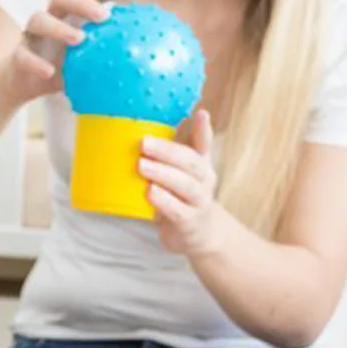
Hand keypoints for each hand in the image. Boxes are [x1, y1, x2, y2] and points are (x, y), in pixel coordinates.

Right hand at [3, 0, 134, 103]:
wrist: (23, 85)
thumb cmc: (61, 70)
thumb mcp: (88, 63)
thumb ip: (109, 58)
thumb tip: (146, 66)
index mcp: (70, 17)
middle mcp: (50, 19)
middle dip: (82, 1)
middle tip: (104, 16)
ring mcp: (32, 36)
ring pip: (39, 19)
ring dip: (59, 28)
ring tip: (79, 39)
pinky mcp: (17, 55)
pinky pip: (24, 56)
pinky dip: (36, 63)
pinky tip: (50, 72)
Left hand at [141, 109, 224, 255]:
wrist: (200, 234)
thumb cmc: (182, 197)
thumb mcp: (179, 172)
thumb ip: (169, 151)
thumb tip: (146, 126)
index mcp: (200, 164)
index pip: (204, 143)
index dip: (203, 129)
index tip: (201, 113)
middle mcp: (204, 181)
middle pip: (192, 163)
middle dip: (168, 152)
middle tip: (144, 143)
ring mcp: (199, 202)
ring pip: (186, 185)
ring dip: (163, 174)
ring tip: (142, 165)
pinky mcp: (189, 223)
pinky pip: (178, 210)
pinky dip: (164, 200)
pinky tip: (149, 192)